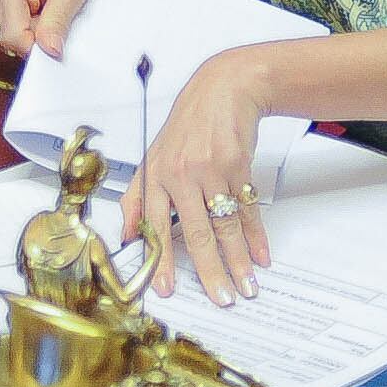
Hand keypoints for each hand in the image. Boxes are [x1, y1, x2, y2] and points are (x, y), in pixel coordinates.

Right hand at [0, 0, 100, 58]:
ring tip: (46, 4)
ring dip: (33, 29)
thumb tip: (49, 51)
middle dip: (37, 35)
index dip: (38, 46)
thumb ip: (57, 22)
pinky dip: (27, 25)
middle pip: (11, 39)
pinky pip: (9, 30)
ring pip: (10, 37)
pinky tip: (37, 6)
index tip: (56, 39)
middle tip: (54, 12)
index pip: (14, 37)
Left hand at [125, 47, 272, 304]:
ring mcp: (211, 169)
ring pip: (226, 225)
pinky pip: (247, 208)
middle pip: (198, 233)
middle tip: (222, 298)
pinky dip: (256, 235)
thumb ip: (137, 197)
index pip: (156, 227)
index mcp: (156, 176)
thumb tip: (126, 235)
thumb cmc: (188, 126)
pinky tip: (260, 254)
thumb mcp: (153, 157)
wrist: (222, 89)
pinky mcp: (238, 164)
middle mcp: (181, 174)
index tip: (167, 289)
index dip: (161, 261)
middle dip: (212, 272)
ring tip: (246, 284)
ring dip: (239, 260)